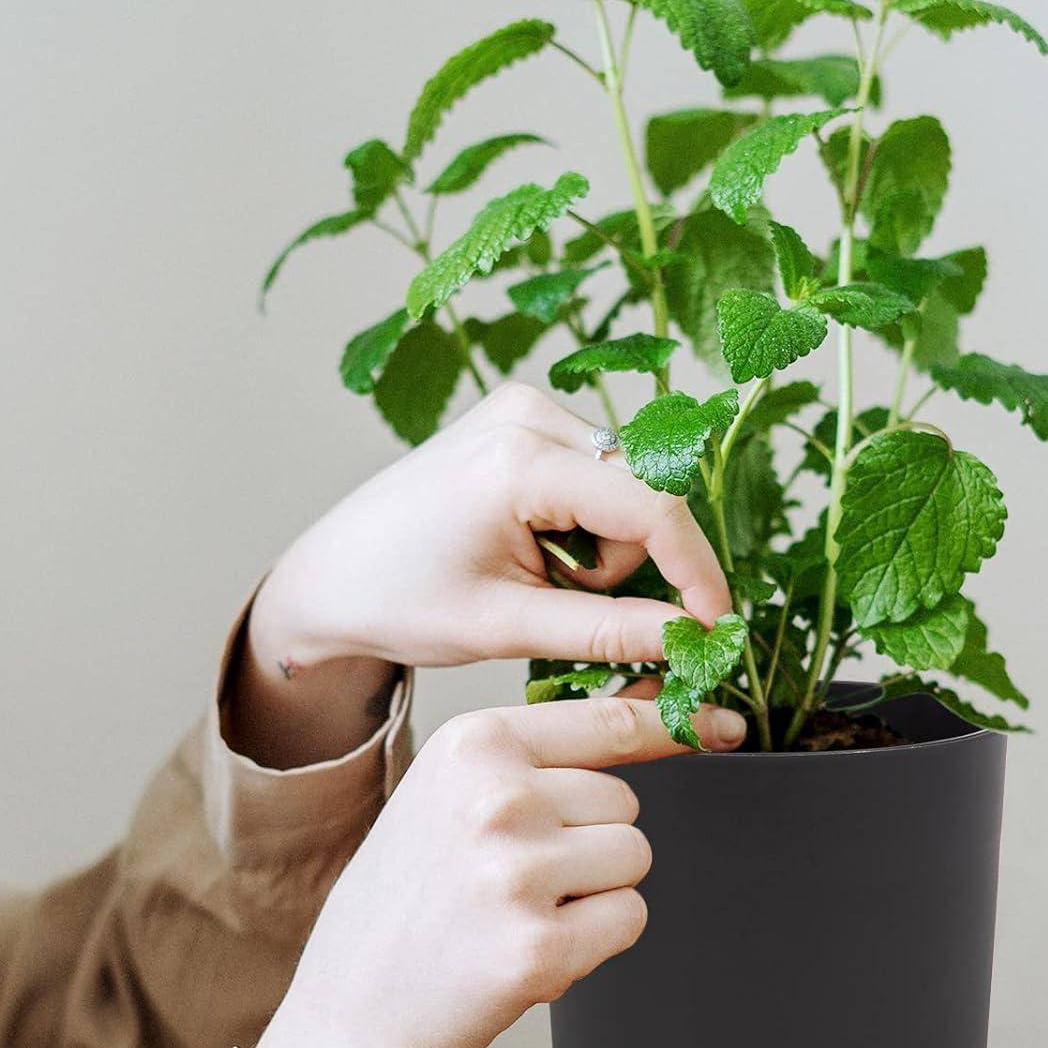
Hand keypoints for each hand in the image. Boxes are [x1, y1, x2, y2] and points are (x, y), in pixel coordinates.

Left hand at [227, 384, 729, 764]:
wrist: (332, 576)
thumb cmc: (399, 599)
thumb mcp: (506, 627)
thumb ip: (609, 632)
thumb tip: (693, 639)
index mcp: (518, 460)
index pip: (651, 508)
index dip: (696, 573)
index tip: (714, 630)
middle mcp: (528, 414)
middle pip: (644, 496)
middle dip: (626, 566)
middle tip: (566, 608)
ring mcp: (525, 408)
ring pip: (627, 490)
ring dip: (604, 551)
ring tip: (536, 579)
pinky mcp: (524, 419)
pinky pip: (600, 477)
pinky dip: (585, 527)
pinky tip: (534, 548)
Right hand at [253, 694, 744, 1047]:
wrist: (352, 1014)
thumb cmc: (409, 898)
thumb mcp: (449, 793)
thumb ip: (537, 756)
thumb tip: (654, 714)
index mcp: (473, 743)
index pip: (609, 721)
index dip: (669, 729)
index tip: (721, 726)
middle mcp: (498, 797)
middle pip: (626, 802)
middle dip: (595, 841)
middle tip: (519, 879)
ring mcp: (520, 873)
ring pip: (634, 858)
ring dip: (598, 890)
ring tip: (520, 912)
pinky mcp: (542, 949)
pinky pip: (631, 919)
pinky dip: (599, 940)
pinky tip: (531, 951)